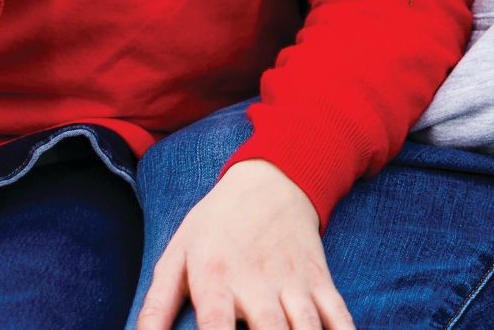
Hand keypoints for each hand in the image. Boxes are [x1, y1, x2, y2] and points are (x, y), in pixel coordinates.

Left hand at [135, 160, 352, 329]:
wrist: (273, 178)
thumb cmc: (216, 224)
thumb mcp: (176, 256)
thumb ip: (156, 306)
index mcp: (216, 279)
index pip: (213, 326)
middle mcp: (257, 282)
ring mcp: (293, 281)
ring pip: (306, 327)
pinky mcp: (319, 278)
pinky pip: (337, 314)